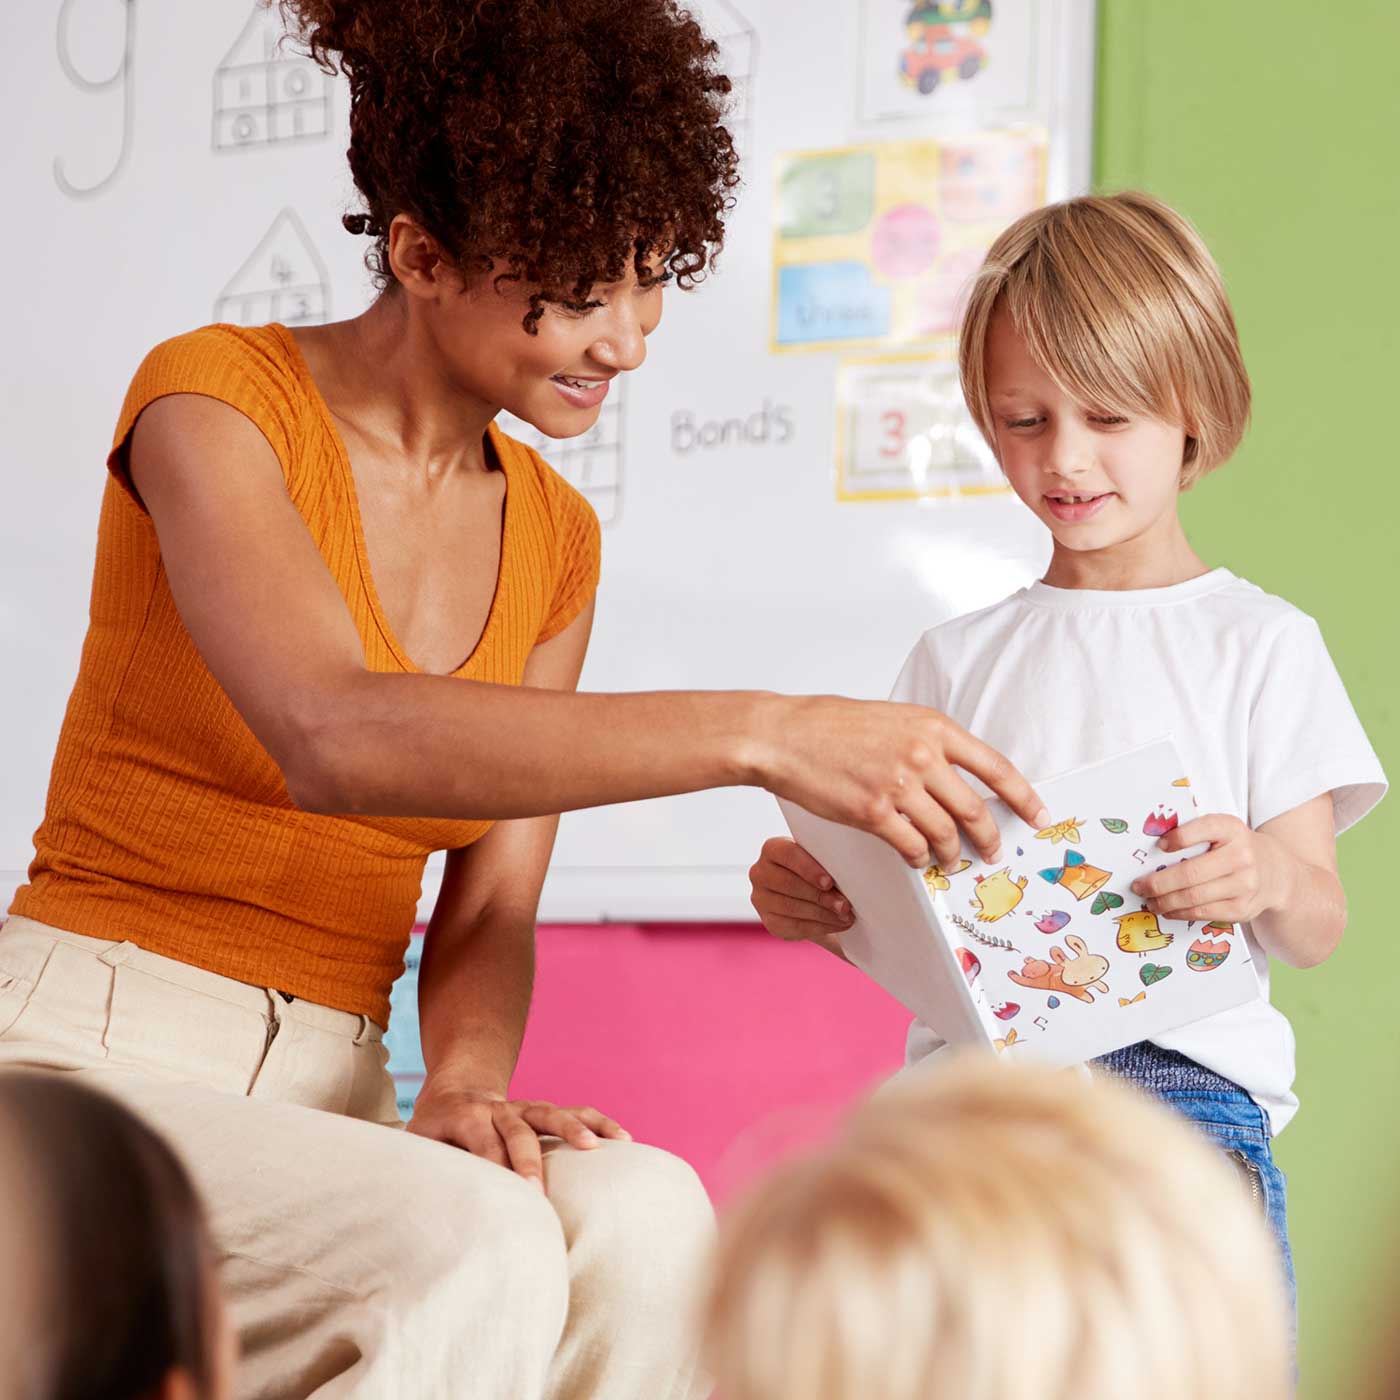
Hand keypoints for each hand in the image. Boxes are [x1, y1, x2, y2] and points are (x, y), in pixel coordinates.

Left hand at [406, 1082, 630, 1190]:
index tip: (504, 1197)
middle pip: (517, 1131)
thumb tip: (420, 1212)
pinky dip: (599, 1122)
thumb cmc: (434, 1129)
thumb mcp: (417, 1142)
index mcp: (465, 1116)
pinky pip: (575, 1112)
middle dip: (528, 1162)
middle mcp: (498, 1109)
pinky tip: (622, 1138)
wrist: (457, 1091)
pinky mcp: (543, 1112)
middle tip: (538, 1193)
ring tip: (595, 1148)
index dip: (494, 1168)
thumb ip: (424, 1168)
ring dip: (573, 1129)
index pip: (482, 1143)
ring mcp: (524, 1108)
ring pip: (551, 1114)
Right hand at [749, 837, 853, 955]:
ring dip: (823, 914)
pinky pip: (795, 926)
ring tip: (846, 916)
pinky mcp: (769, 921)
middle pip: (788, 884)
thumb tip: (852, 870)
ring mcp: (761, 899)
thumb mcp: (821, 860)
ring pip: (792, 907)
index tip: (830, 882)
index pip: (787, 854)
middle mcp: (760, 872)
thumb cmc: (820, 870)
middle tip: (845, 906)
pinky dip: (820, 927)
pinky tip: (838, 924)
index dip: (809, 869)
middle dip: (820, 896)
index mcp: (772, 849)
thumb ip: (828, 860)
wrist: (811, 896)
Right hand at [755, 696, 1047, 868]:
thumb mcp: (892, 719)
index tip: (1038, 815)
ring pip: (945, 832)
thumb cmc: (830, 726)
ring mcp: (898, 784)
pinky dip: (919, 858)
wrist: (785, 735)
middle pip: (975, 808)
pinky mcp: (873, 812)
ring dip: (952, 853)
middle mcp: (922, 754)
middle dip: (989, 837)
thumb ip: (926, 742)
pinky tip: (916, 859)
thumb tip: (953, 773)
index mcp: (932, 726)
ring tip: (949, 861)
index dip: (1023, 796)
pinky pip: (911, 845)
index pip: (995, 767)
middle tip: (992, 852)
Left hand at [1131, 814, 1287, 923]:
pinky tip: (1166, 909)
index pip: (1204, 828)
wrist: (1276, 873)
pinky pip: (1202, 913)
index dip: (1179, 837)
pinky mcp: (1242, 909)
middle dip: (1158, 883)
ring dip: (1164, 901)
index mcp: (1231, 829)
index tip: (1159, 846)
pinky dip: (1178, 912)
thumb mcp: (1222, 831)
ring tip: (1148, 900)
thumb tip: (1151, 849)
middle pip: (1190, 873)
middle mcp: (1241, 856)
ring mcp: (1244, 885)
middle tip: (1138, 886)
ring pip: (1193, 897)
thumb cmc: (1235, 848)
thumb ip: (1194, 833)